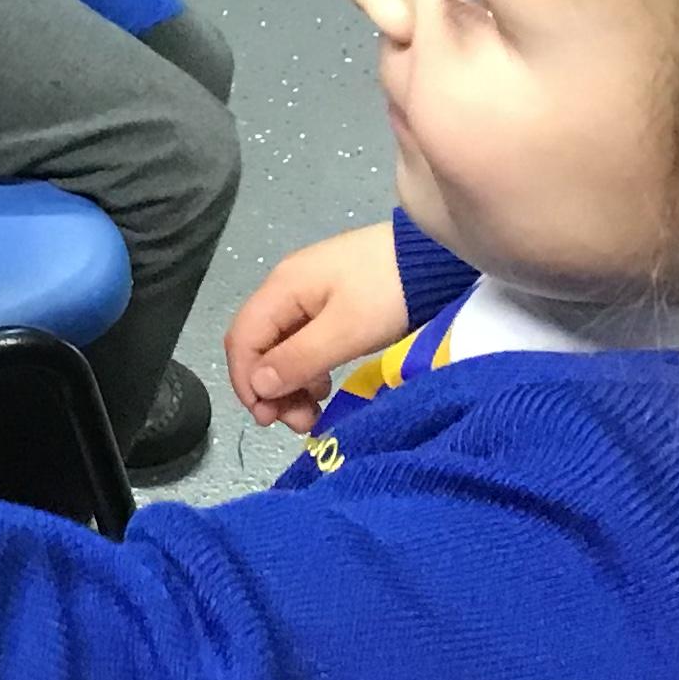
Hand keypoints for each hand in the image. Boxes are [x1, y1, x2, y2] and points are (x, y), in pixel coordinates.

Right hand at [222, 222, 409, 434]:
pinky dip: (306, 368)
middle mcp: (286, 287)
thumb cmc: (389, 293)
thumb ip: (297, 359)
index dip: (247, 383)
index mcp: (282, 288)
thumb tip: (258, 386)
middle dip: (269, 388)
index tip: (268, 419)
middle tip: (298, 422)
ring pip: (280, 345)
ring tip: (313, 410)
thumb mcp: (344, 331)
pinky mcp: (330, 300)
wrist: (436, 257)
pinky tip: (325, 384)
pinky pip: (302, 340)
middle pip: (257, 344)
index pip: (241, 340)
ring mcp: (308, 293)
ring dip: (289, 382)